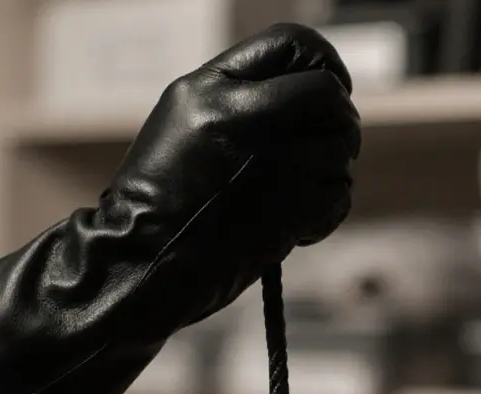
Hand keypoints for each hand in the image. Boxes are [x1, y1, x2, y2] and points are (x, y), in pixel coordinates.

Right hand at [113, 21, 361, 304]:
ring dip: (332, 170)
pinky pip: (339, 194)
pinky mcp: (289, 208)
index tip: (330, 87)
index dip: (324, 63)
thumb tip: (307, 92)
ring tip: (299, 191)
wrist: (141, 262)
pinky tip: (297, 223)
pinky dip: (327, 211)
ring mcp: (269, 162)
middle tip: (330, 141)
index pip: (294, 44)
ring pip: (340, 146)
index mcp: (211, 88)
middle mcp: (243, 116)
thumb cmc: (161, 200)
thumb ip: (240, 98)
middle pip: (329, 93)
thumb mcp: (183, 123)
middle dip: (340, 117)